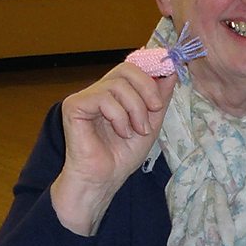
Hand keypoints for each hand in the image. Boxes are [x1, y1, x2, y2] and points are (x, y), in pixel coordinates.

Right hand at [51, 63, 175, 234]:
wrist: (103, 179)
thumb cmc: (122, 156)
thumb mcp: (151, 123)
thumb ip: (159, 98)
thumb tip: (171, 71)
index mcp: (116, 94)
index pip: (133, 67)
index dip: (152, 69)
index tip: (170, 76)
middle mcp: (99, 91)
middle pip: (126, 68)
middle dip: (147, 87)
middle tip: (156, 109)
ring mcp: (85, 97)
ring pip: (118, 84)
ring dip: (136, 109)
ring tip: (137, 130)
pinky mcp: (74, 106)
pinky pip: (103, 98)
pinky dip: (119, 116)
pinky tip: (121, 132)